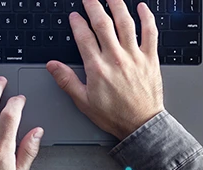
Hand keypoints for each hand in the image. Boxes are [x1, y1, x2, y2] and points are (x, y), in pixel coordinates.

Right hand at [47, 0, 163, 139]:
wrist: (142, 125)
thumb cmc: (115, 115)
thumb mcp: (84, 101)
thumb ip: (67, 81)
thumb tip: (52, 65)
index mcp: (97, 67)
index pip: (83, 36)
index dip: (77, 23)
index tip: (73, 16)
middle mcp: (116, 58)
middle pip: (102, 23)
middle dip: (93, 6)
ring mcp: (134, 57)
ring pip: (125, 23)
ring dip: (117, 5)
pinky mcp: (150, 60)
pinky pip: (150, 34)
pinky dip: (147, 19)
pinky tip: (143, 8)